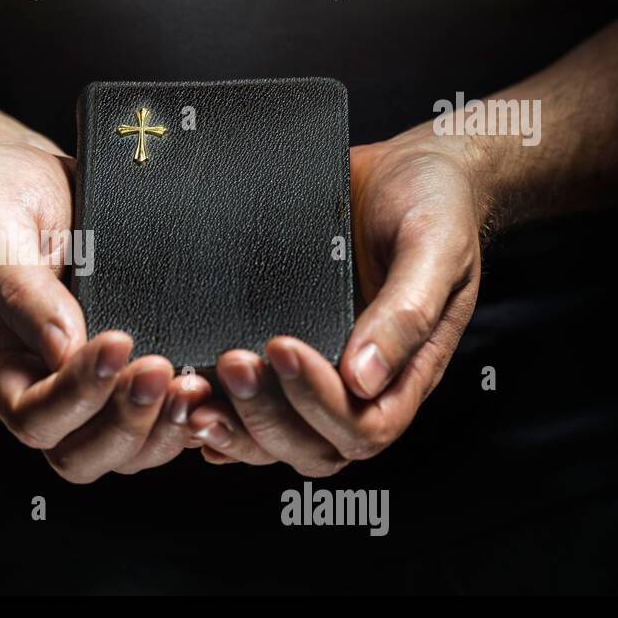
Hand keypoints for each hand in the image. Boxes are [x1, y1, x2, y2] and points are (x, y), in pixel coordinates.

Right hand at [0, 139, 209, 482]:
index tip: (118, 341)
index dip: (76, 396)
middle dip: (126, 424)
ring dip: (163, 429)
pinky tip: (215, 388)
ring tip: (197, 386)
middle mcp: (45, 384)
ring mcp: (93, 384)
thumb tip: (62, 348)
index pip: (33, 416)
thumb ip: (18, 287)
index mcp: (2, 360)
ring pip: (127, 451)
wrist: (27, 172)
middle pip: (79, 455)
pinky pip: (161, 421)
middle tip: (165, 372)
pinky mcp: (134, 367)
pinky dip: (189, 417)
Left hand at [190, 127, 485, 474]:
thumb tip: (363, 379)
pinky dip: (214, 415)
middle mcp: (358, 385)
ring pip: (272, 438)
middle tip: (233, 361)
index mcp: (405, 371)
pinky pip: (246, 409)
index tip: (284, 346)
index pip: (363, 426)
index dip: (320, 403)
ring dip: (232, 424)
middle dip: (265, 415)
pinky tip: (183, 398)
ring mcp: (315, 375)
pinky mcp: (277, 358)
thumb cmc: (434, 206)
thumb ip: (408, 313)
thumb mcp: (435, 248)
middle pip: (311, 446)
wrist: (405, 172)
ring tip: (193, 389)